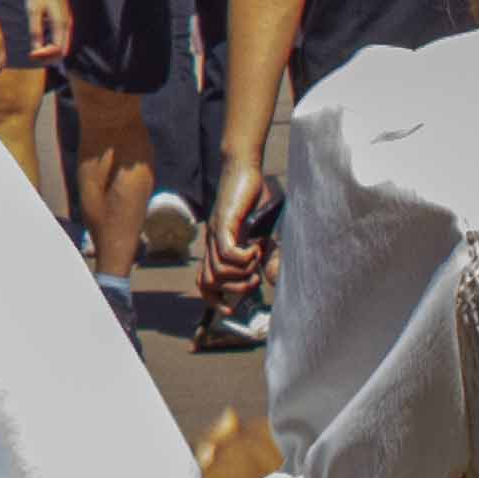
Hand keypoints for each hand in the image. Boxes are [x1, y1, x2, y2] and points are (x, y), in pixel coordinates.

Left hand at [22, 0, 74, 69]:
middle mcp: (68, 25)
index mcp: (60, 24)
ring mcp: (68, 22)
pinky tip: (42, 43)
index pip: (57, 49)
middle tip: (33, 56)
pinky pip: (62, 37)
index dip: (45, 55)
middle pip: (63, 50)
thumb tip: (35, 49)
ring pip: (64, 44)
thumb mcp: (33, 11)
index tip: (31, 54)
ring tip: (36, 52)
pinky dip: (54, 44)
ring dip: (51, 51)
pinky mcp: (65, 19)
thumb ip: (35, 31)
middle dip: (49, 56)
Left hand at [202, 155, 275, 305]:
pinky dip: (243, 258)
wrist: (245, 169)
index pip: (204, 282)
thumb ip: (268, 257)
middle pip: (207, 283)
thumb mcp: (266, 234)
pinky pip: (226, 252)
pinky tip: (255, 247)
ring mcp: (216, 233)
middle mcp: (212, 244)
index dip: (214, 300)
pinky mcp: (224, 222)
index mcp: (218, 249)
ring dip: (242, 273)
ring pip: (217, 271)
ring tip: (257, 258)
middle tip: (254, 280)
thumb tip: (273, 282)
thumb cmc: (256, 201)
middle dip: (234, 291)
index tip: (232, 309)